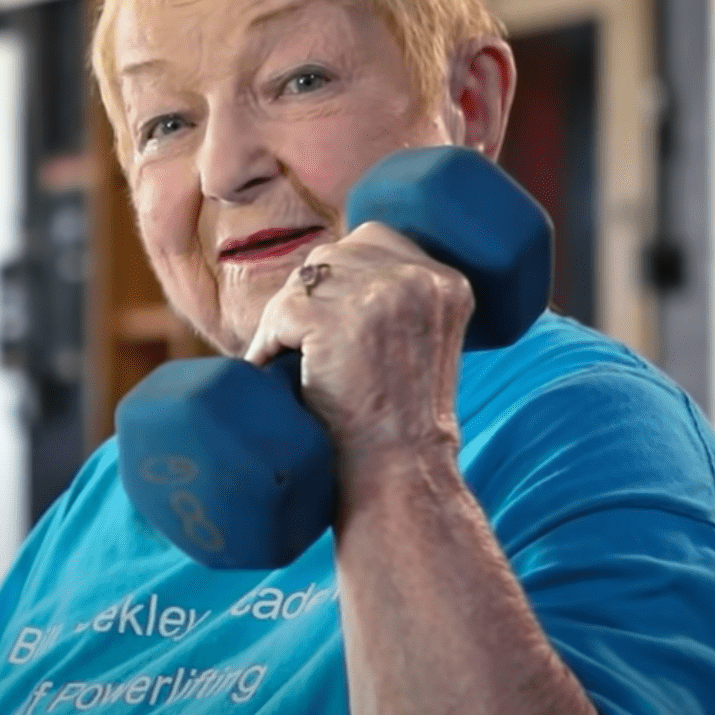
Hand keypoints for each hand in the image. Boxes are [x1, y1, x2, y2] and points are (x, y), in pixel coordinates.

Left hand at [244, 222, 474, 504]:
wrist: (399, 474)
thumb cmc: (400, 422)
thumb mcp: (421, 342)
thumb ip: (394, 300)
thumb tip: (323, 271)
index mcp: (447, 281)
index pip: (374, 240)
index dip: (340, 276)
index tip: (327, 319)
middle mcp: (419, 278)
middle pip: (333, 256)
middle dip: (308, 297)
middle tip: (301, 347)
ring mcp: (379, 296)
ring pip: (302, 283)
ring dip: (284, 322)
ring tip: (287, 363)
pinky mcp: (336, 320)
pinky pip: (280, 314)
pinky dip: (268, 345)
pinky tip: (275, 374)